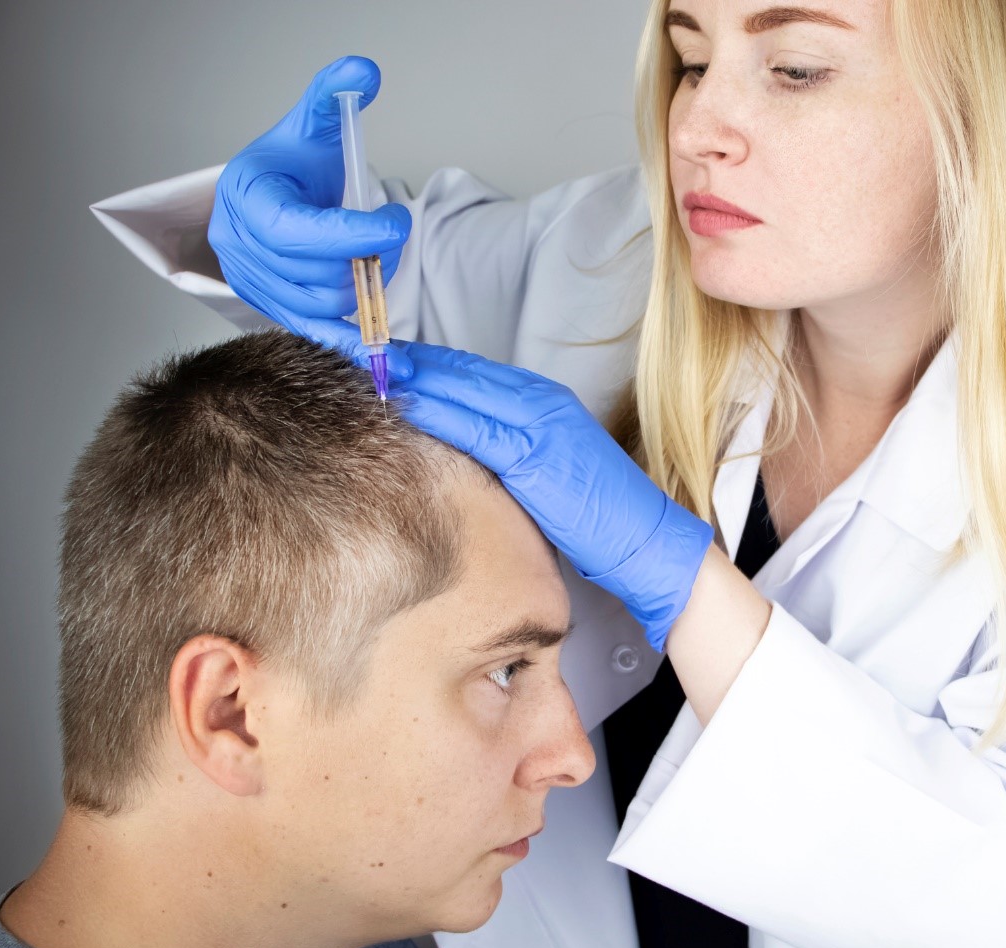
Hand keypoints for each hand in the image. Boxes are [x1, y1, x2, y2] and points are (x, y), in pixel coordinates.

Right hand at [208, 55, 413, 376]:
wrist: (270, 196)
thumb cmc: (291, 164)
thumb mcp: (310, 126)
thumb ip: (333, 96)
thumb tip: (364, 70)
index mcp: (246, 199)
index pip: (298, 232)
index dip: (353, 235)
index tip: (399, 221)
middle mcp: (241, 248)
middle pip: (316, 272)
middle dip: (367, 257)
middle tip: (394, 232)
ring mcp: (255, 285)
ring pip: (323, 303)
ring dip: (365, 285)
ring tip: (379, 254)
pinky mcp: (276, 310)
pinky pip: (317, 334)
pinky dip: (353, 344)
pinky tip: (392, 362)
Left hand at [397, 342, 713, 651]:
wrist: (646, 540)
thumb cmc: (600, 515)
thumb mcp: (551, 470)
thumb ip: (512, 447)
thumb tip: (463, 446)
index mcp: (546, 401)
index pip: (473, 371)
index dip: (426, 362)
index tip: (383, 357)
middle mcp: (543, 402)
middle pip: (463, 370)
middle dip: (411, 360)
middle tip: (359, 348)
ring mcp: (541, 424)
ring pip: (465, 389)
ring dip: (415, 377)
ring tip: (369, 367)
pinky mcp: (536, 455)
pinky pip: (475, 426)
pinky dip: (436, 411)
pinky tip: (402, 405)